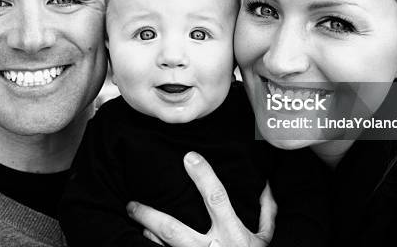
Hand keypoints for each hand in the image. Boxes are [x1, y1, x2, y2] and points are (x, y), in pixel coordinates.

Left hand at [127, 151, 276, 246]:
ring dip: (148, 234)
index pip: (216, 198)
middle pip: (173, 230)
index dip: (203, 176)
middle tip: (131, 204)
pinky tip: (145, 239)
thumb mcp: (265, 238)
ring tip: (136, 221)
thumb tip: (265, 185)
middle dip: (150, 216)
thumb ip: (266, 211)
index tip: (189, 157)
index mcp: (232, 234)